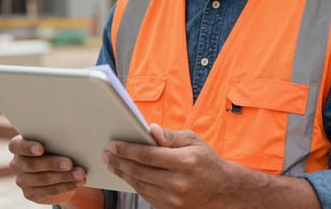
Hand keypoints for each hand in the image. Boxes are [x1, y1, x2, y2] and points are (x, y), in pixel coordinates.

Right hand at [8, 135, 102, 206]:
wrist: (54, 168)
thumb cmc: (55, 146)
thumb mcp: (54, 139)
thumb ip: (58, 137)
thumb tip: (78, 134)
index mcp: (19, 145)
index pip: (17, 145)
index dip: (28, 147)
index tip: (41, 149)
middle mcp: (18, 163)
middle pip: (32, 165)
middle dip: (52, 164)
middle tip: (69, 163)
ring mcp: (23, 180)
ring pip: (42, 179)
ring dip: (64, 177)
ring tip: (80, 173)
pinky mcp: (31, 193)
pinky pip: (49, 191)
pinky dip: (66, 186)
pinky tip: (78, 182)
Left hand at [102, 124, 320, 208]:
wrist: (224, 189)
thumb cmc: (207, 159)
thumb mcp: (192, 140)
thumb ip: (170, 136)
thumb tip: (149, 129)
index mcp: (184, 162)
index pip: (148, 156)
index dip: (128, 150)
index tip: (113, 145)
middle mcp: (178, 183)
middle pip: (140, 172)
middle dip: (120, 162)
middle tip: (106, 154)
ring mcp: (174, 199)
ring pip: (140, 185)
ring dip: (123, 174)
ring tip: (112, 164)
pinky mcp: (171, 208)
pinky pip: (147, 195)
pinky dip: (134, 185)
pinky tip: (127, 175)